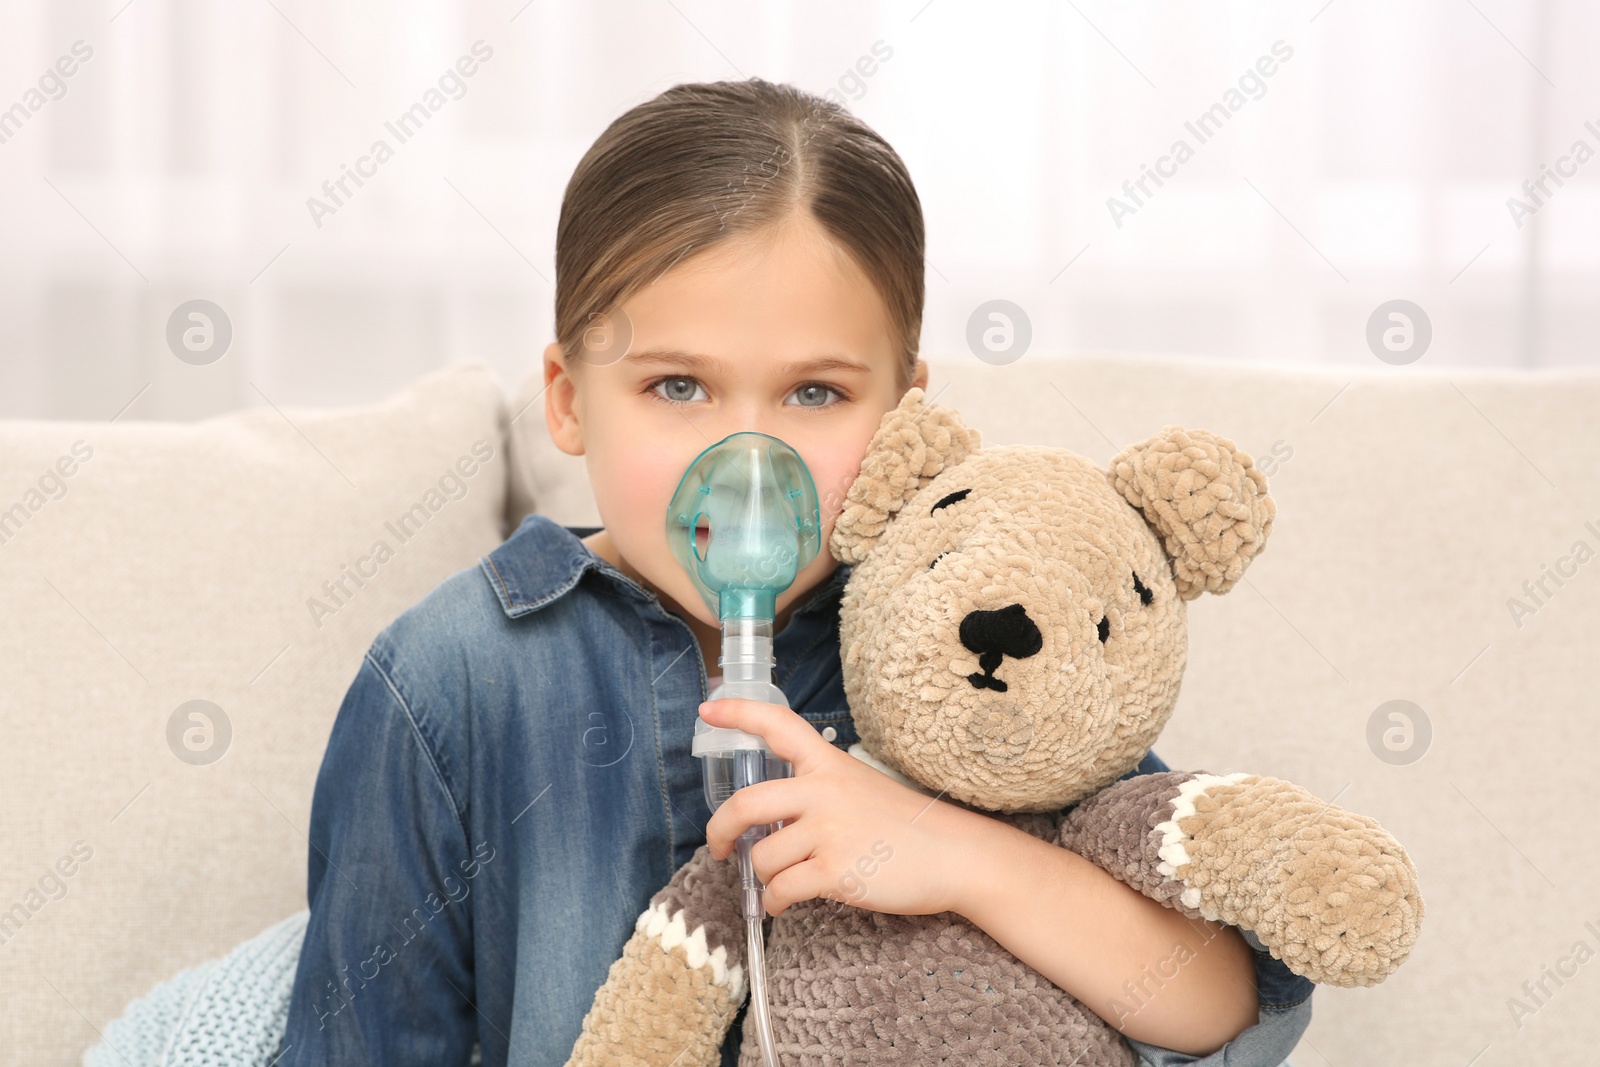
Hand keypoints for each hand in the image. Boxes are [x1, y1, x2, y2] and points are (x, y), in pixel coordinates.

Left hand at [699, 697, 988, 917]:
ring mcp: (828, 832)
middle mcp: (824, 792)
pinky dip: (775, 902)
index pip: (777, 725)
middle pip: (746, 803)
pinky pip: (781, 890)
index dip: (738, 713)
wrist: (955, 856)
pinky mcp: (835, 872)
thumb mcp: (862, 788)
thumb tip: (773, 820)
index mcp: (829, 764)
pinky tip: (783, 903)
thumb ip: (820, 792)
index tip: (707, 710)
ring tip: (781, 884)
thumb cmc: (909, 826)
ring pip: (763, 857)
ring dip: (763, 877)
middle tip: (719, 846)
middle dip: (719, 830)